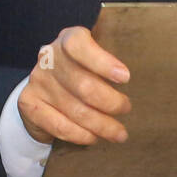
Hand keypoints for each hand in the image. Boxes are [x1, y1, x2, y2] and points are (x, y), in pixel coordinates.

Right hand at [17, 26, 131, 144]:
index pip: (79, 45)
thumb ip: (112, 57)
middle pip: (82, 84)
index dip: (102, 62)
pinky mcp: (29, 103)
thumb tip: (147, 71)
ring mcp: (38, 81)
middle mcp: (49, 58)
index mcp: (68, 39)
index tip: (126, 77)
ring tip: (119, 133)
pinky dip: (79, 135)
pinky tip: (94, 138)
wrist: (46, 84)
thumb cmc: (83, 67)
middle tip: (126, 109)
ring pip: (74, 109)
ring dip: (101, 125)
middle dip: (110, 102)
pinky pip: (58, 125)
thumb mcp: (95, 55)